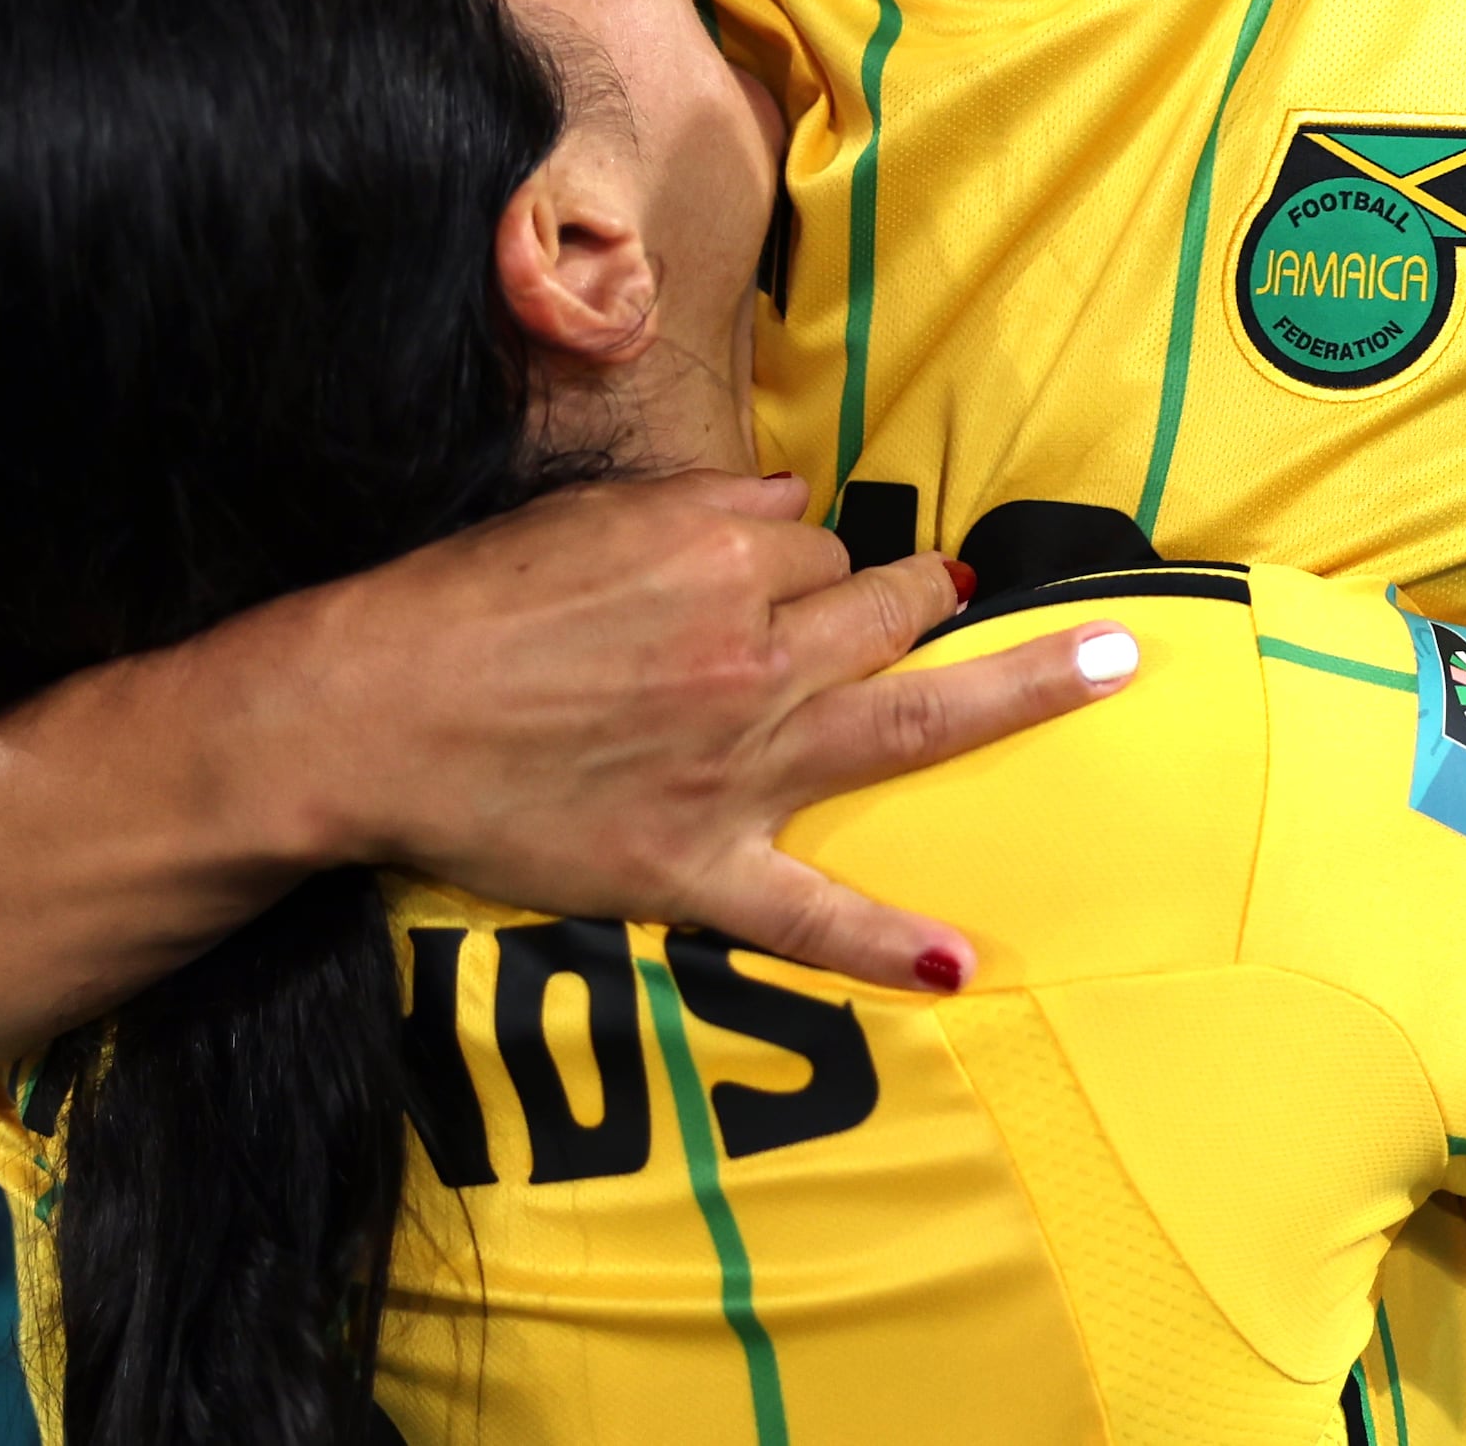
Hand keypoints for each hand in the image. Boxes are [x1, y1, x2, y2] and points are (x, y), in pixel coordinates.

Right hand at [260, 472, 1136, 991]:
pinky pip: (805, 917)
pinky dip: (882, 944)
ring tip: (1098, 665)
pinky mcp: (696, 865)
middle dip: (915, 590)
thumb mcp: (585, 515)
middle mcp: (750, 653)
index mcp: (718, 555)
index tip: (775, 563)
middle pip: (882, 604)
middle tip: (939, 588)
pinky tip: (960, 961)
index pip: (812, 536)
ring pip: (906, 713)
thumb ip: (702, 504)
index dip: (797, 549)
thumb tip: (787, 506)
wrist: (367, 713)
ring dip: (1012, 687)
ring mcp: (737, 766)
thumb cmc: (462, 606)